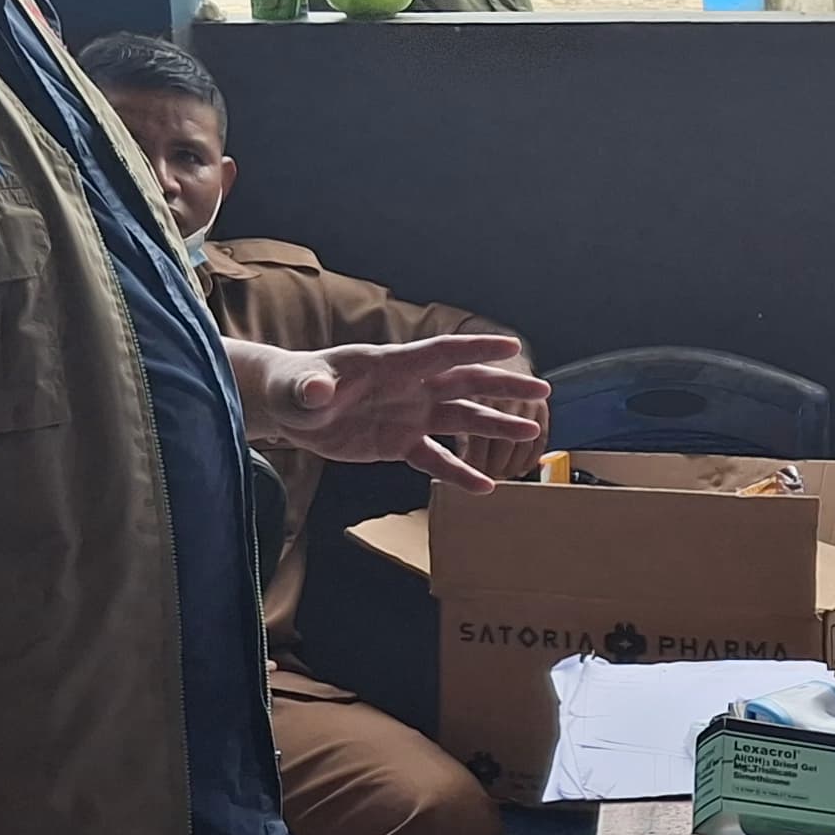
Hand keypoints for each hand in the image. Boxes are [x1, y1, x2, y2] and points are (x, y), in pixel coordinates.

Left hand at [244, 331, 545, 479]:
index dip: (475, 349)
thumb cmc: (295, 388)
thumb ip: (311, 388)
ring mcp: (409, 415)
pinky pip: (435, 459)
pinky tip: (485, 488)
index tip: (512, 346)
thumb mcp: (301, 388)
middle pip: (465, 384)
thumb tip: (316, 391)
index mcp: (392, 365)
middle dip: (504, 387)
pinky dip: (459, 473)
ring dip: (495, 426)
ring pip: (460, 420)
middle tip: (542, 391)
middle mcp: (410, 388)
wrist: (292, 407)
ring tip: (531, 435)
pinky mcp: (399, 443)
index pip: (441, 353)